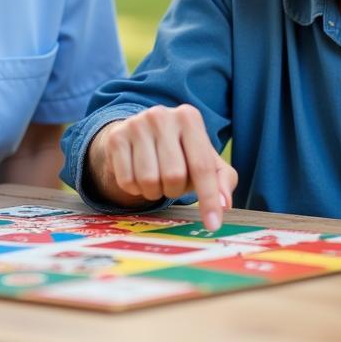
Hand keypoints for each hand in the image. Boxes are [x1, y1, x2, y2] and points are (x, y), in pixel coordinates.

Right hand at [87, 104, 237, 230]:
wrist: (138, 136)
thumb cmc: (180, 153)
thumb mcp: (206, 160)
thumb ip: (222, 180)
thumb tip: (224, 205)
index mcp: (189, 117)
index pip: (202, 166)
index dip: (209, 199)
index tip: (212, 225)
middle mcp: (162, 115)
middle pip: (174, 175)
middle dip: (174, 190)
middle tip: (172, 183)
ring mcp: (136, 124)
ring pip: (149, 180)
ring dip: (154, 191)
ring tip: (155, 179)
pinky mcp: (116, 137)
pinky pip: (127, 181)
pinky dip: (135, 189)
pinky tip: (137, 175)